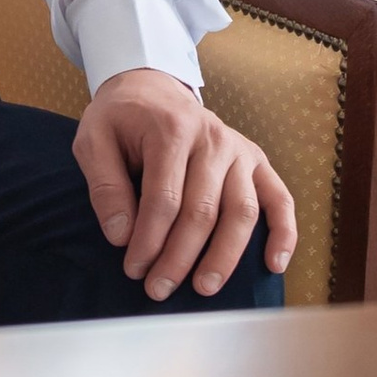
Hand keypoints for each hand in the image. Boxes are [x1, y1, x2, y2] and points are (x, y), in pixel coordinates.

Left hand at [75, 69, 293, 298]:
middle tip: (159, 288)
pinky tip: (273, 266)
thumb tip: (121, 235)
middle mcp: (213, 139)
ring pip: (242, 212)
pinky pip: (279, 199)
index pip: (163, 198)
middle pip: (203, 210)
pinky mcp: (256, 161)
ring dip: (225, 256)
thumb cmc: (120, 119)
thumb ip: (104, 185)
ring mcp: (240, 151)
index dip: (149, 240)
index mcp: (171, 129)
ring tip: (204, 288)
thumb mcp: (93, 140)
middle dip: (180, 257)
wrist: (151, 88)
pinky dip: (283, 234)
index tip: (133, 268)